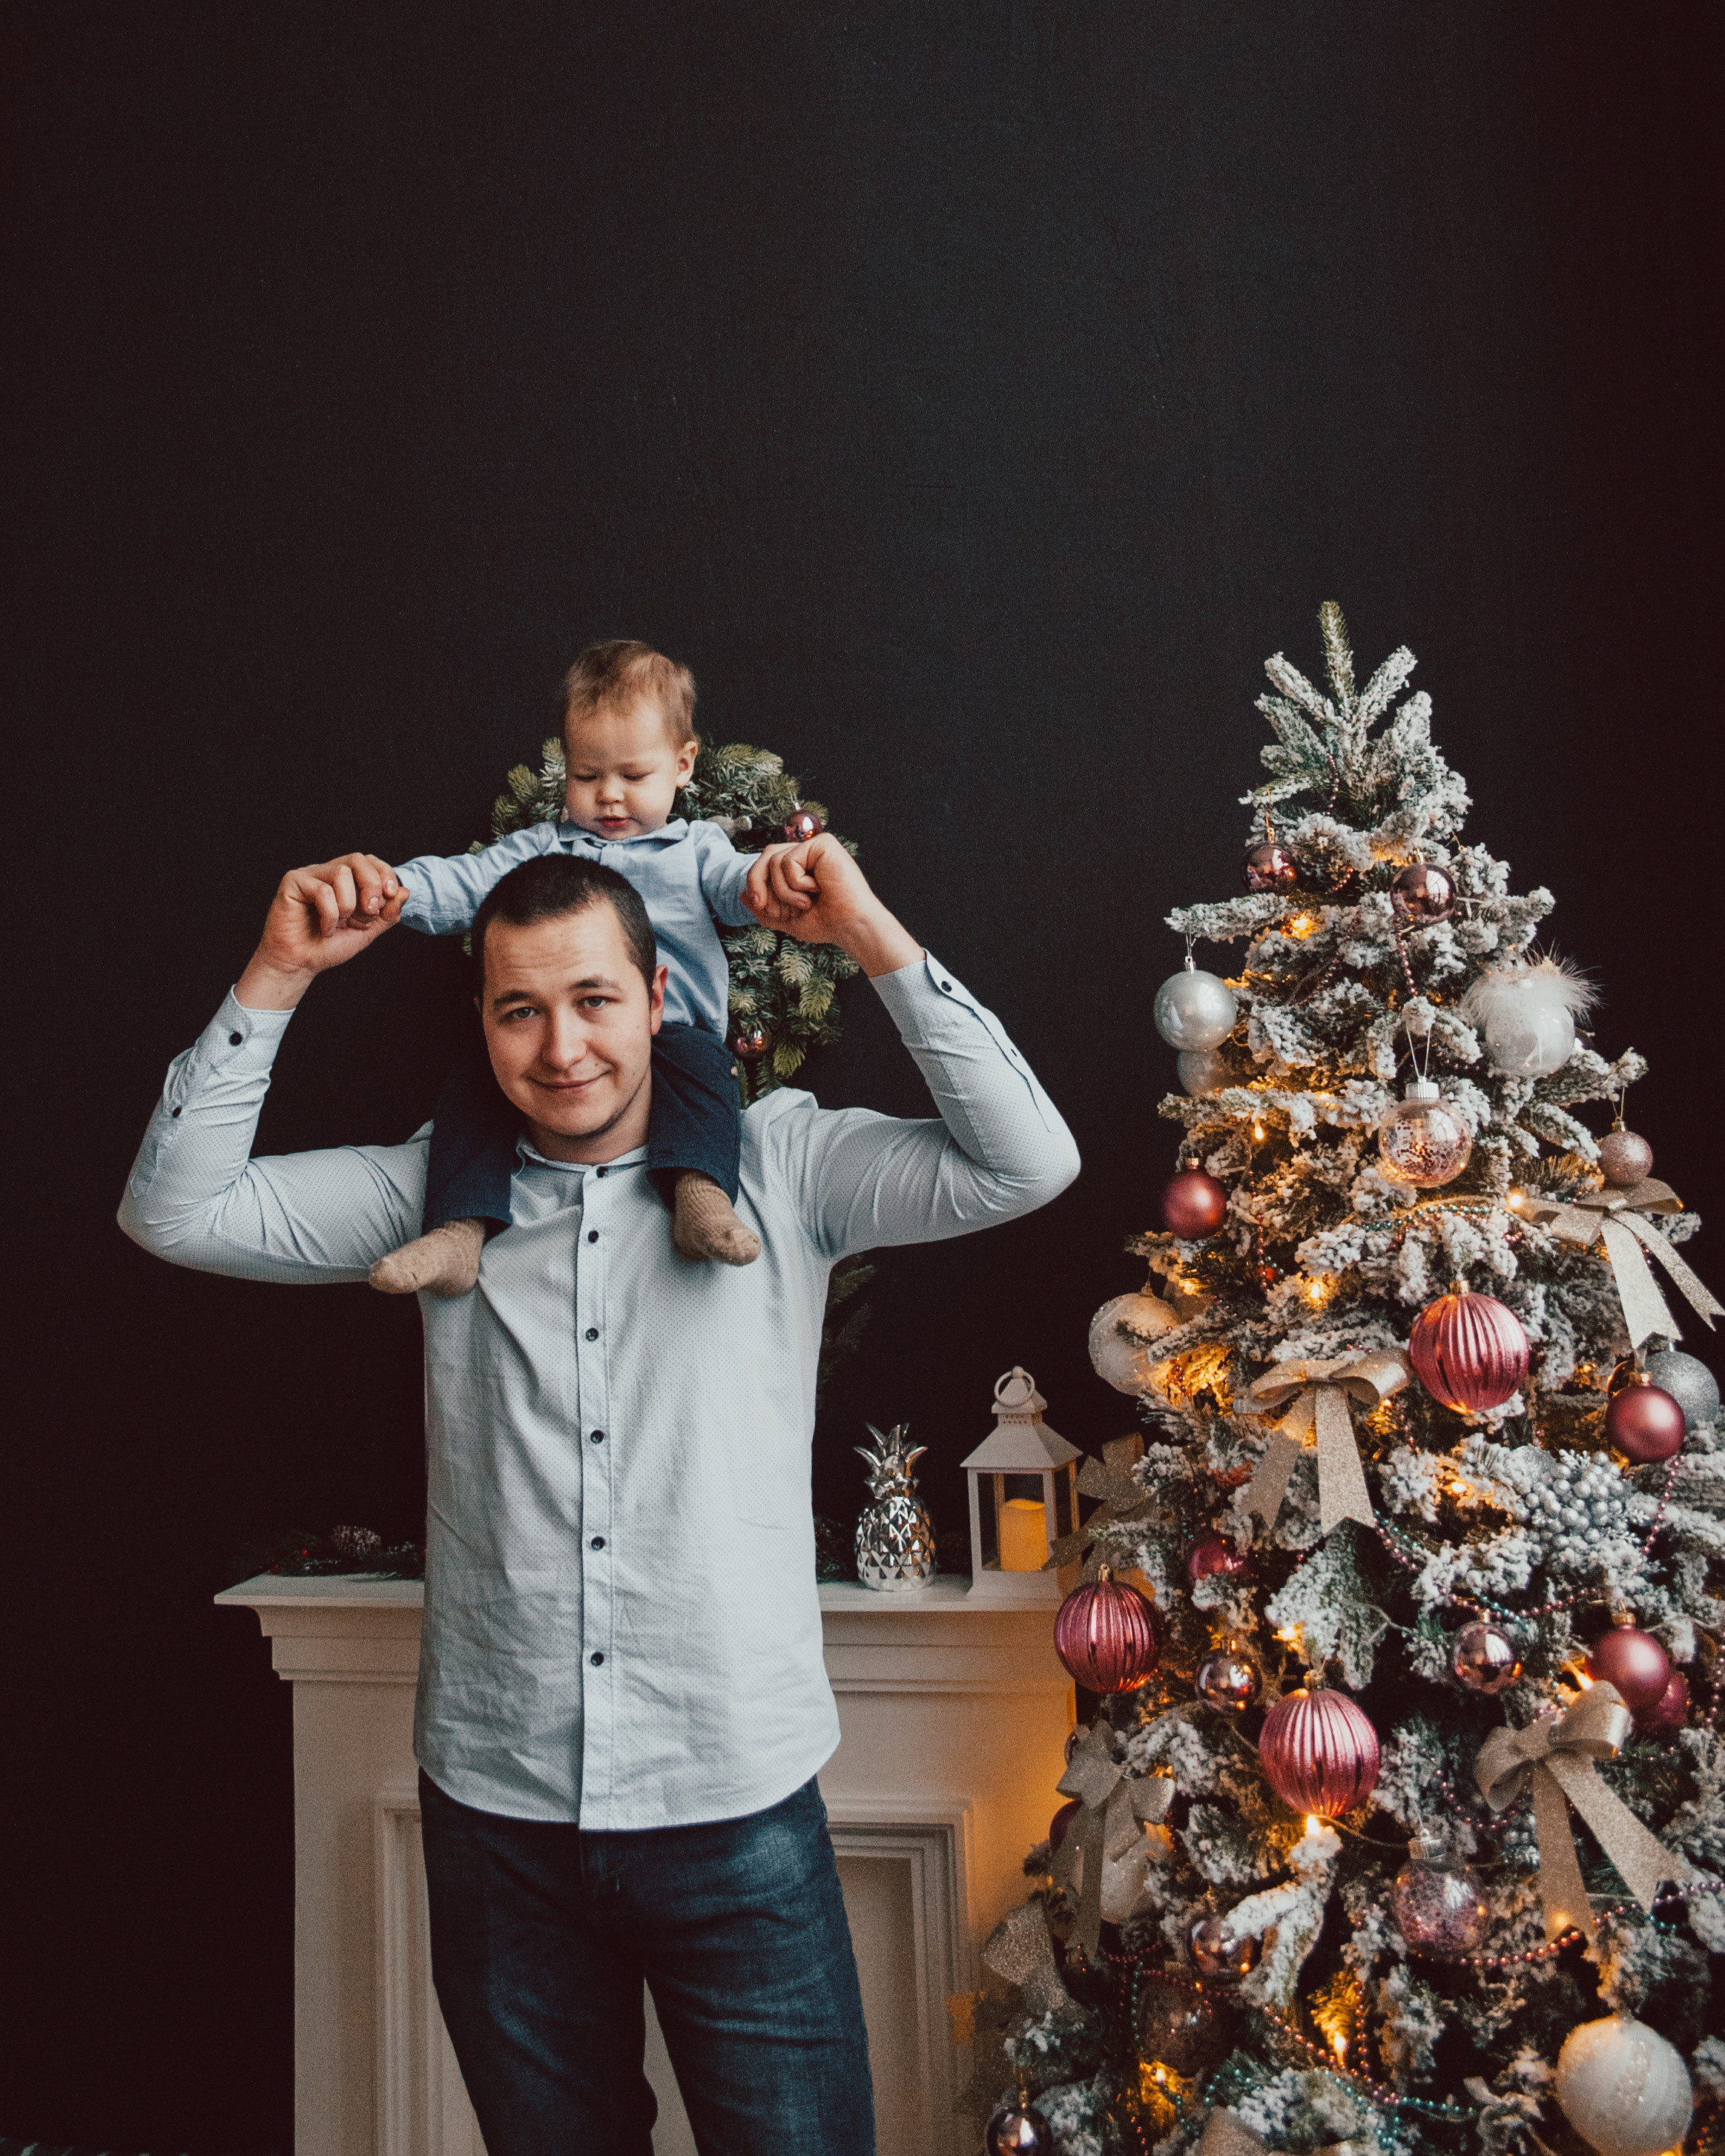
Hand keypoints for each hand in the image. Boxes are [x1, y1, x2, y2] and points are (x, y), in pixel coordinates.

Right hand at [236, 854, 406, 1009]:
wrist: (300, 964)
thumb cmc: (329, 946)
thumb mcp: (367, 931)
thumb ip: (387, 913)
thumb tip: (404, 891)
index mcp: (346, 880)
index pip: (370, 861)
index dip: (385, 874)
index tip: (391, 895)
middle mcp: (328, 872)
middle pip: (358, 859)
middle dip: (371, 885)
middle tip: (369, 911)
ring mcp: (310, 875)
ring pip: (341, 873)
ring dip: (348, 905)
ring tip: (339, 923)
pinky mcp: (293, 882)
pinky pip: (322, 890)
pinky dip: (330, 915)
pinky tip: (325, 929)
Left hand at [742, 834, 921, 977]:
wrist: (849, 926)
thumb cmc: (827, 922)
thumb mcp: (786, 918)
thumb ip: (764, 908)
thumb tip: (742, 895)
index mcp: (800, 867)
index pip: (765, 865)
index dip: (757, 887)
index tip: (766, 909)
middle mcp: (806, 854)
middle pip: (765, 856)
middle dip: (759, 884)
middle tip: (771, 908)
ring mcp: (814, 847)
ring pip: (774, 860)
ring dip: (784, 890)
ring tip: (805, 902)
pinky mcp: (822, 844)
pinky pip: (789, 859)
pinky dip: (796, 882)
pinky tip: (817, 888)